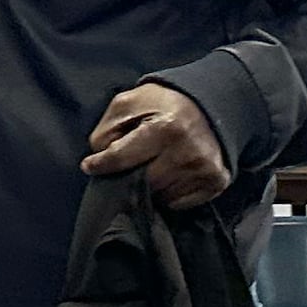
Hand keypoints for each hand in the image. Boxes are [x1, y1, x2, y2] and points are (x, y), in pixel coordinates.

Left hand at [85, 82, 229, 206]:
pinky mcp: (216, 182)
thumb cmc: (163, 104)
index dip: (101, 164)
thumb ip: (107, 130)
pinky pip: (179, 203)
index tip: (90, 166)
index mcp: (165, 128)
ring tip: (153, 166)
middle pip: (141, 183)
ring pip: (160, 196)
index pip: (122, 158)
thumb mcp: (128, 104)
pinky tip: (170, 174)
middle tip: (129, 166)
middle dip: (129, 176)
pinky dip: (169, 194)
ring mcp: (204, 170)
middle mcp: (187, 152)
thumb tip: (99, 159)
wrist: (209, 104)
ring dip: (150, 187)